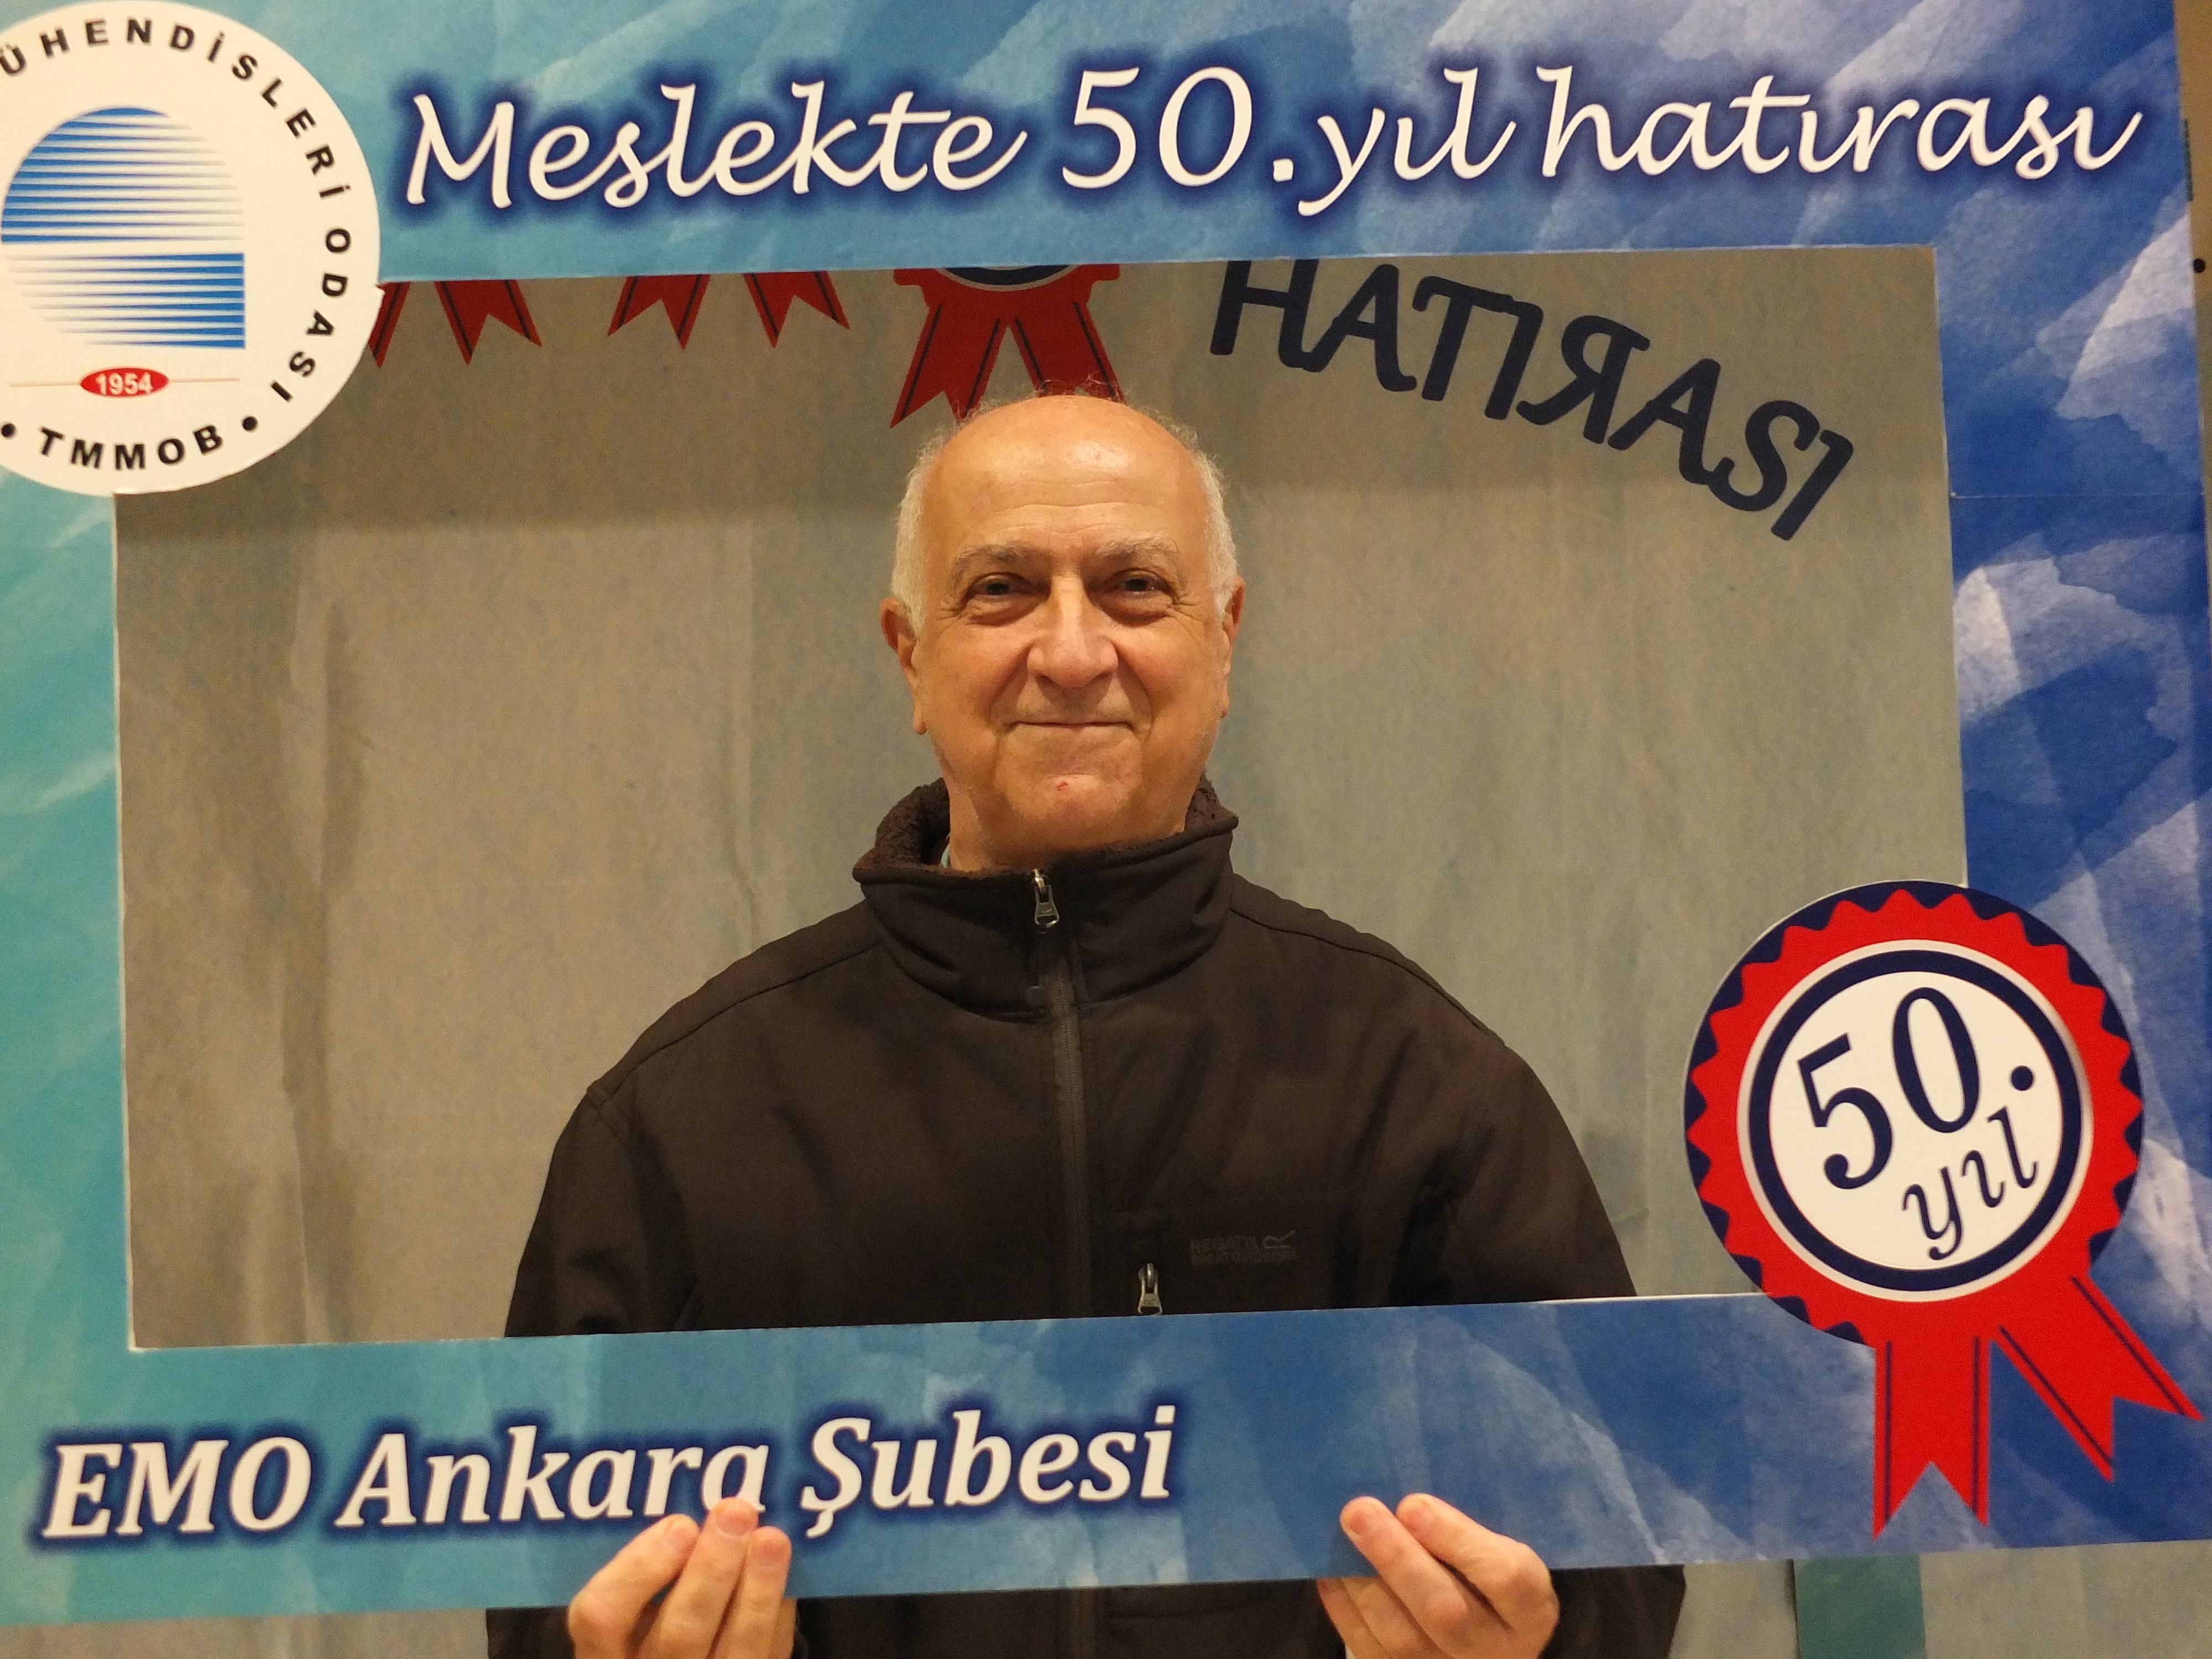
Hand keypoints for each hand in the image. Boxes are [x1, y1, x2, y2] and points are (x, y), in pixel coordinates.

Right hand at [567, 1499, 795, 1658]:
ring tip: (771, 1538)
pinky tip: (785, 1573)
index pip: (602, 1617)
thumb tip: (689, 1516)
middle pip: (679, 1634)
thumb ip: (642, 1573)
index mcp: (604, 1654)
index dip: (638, 1571)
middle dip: (712, 1569)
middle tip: (735, 1511)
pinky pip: (768, 1654)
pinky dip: (778, 1612)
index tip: (679, 1525)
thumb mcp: (628, 1607)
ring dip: (757, 1589)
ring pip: (734, 1649)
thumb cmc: (646, 1629)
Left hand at [1318, 1493, 1558, 1658]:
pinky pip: (1371, 1651)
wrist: (1477, 1643)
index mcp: (1529, 1610)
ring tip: (1344, 1536)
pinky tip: (1334, 1572)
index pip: (1506, 1578)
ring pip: (1403, 1638)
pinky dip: (1347, 1610)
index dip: (1457, 1540)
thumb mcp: (1499, 1555)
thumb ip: (1467, 1532)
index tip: (1413, 1504)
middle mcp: (1495, 1650)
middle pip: (1446, 1611)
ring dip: (1364, 1582)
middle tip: (1360, 1511)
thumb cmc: (1485, 1582)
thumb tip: (1405, 1495)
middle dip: (1397, 1557)